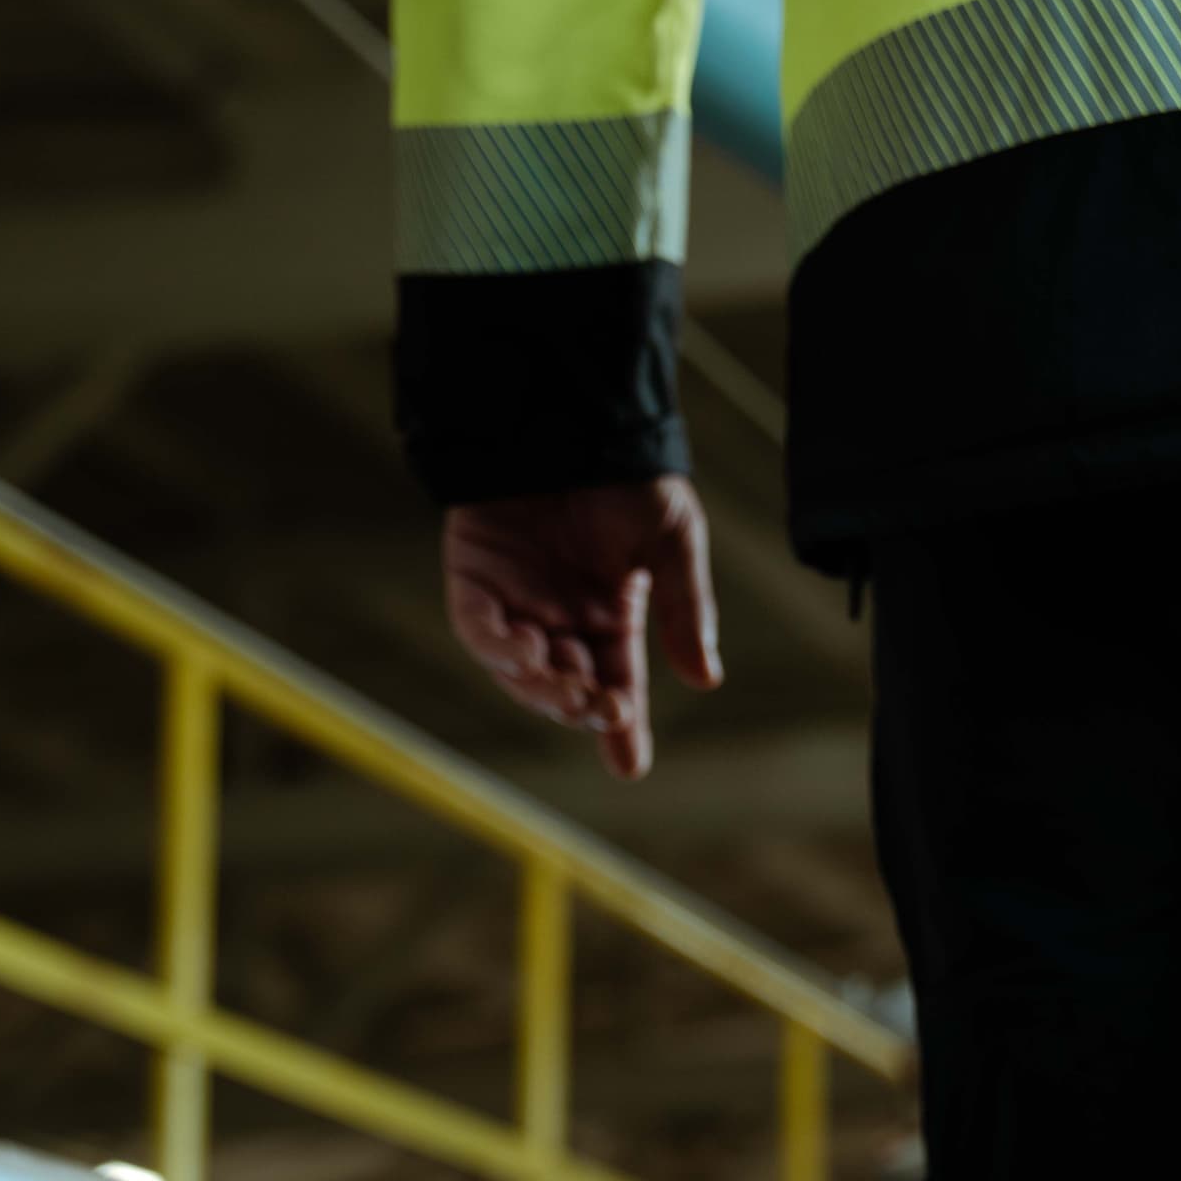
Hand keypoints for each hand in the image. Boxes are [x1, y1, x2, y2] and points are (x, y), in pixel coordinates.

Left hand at [443, 478, 722, 779]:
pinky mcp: (473, 577)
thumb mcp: (672, 542)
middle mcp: (561, 620)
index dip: (621, 729)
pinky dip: (496, 645)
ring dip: (540, 687)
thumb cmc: (629, 476)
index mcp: (611, 618)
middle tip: (600, 709)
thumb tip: (706, 680)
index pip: (616, 688)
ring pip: (519, 672)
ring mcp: (515, 602)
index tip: (628, 766)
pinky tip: (526, 649)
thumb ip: (684, 609)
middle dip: (580, 708)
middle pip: (565, 688)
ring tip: (566, 684)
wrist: (572, 414)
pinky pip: (477, 628)